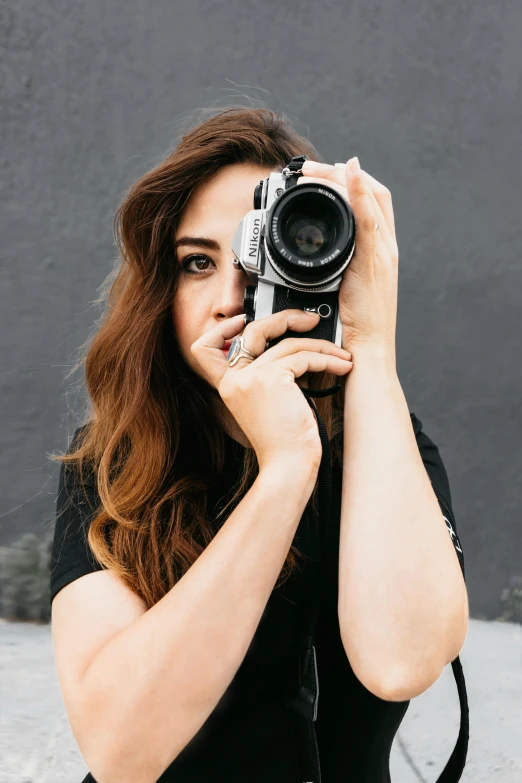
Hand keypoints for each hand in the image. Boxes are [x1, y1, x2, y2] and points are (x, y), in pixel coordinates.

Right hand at [189, 310, 353, 471]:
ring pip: (288, 343)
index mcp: (229, 387)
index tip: (243, 320)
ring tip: (341, 356)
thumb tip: (296, 348)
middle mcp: (234, 379)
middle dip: (285, 319)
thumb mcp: (269, 405)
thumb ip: (270, 377)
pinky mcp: (271, 379)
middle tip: (310, 321)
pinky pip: (304, 357)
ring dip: (321, 346)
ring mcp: (250, 378)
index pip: (204, 348)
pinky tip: (342, 367)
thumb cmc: (284, 443)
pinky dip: (327, 359)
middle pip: (253, 330)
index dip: (220, 329)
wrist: (287, 467)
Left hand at [300, 157, 398, 359]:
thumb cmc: (356, 328)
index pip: (374, 203)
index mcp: (381, 253)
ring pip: (371, 200)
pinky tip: (347, 175)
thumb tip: (317, 262)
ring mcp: (382, 253)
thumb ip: (338, 270)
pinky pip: (368, 219)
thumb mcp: (346, 290)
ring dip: (343, 177)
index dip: (354, 182)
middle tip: (312, 168)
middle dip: (344, 173)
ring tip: (315, 171)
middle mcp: (386, 248)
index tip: (328, 174)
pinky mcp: (373, 261)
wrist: (368, 350)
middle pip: (375, 194)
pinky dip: (359, 194)